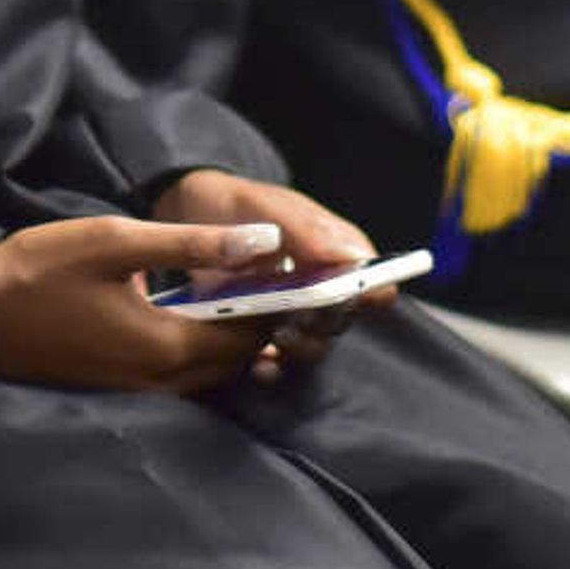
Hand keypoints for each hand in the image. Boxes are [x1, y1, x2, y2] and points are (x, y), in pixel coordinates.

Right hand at [0, 214, 296, 392]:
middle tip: (273, 280)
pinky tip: (198, 317)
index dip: (279, 302)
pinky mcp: (121, 388)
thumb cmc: (40, 271)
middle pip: (238, 361)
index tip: (292, 269)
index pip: (251, 333)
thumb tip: (266, 242)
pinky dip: (204, 353)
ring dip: (234, 342)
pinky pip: (183, 379)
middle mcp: (162, 381)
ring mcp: (139, 391)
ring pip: (212, 374)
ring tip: (242, 294)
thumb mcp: (118, 242)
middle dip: (262, 324)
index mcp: (168, 345)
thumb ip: (195, 243)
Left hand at [156, 166, 391, 376]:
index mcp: (337, 251)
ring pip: (316, 343)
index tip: (349, 297)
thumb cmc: (237, 203)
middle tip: (299, 321)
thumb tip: (353, 259)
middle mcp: (323, 284)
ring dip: (302, 348)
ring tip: (277, 341)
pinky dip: (272, 365)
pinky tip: (259, 364)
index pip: (377, 281)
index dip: (371, 294)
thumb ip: (307, 231)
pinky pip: (278, 358)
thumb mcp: (267, 207)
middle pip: (344, 318)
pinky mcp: (264, 330)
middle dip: (326, 324)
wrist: (192, 215)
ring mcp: (294, 310)